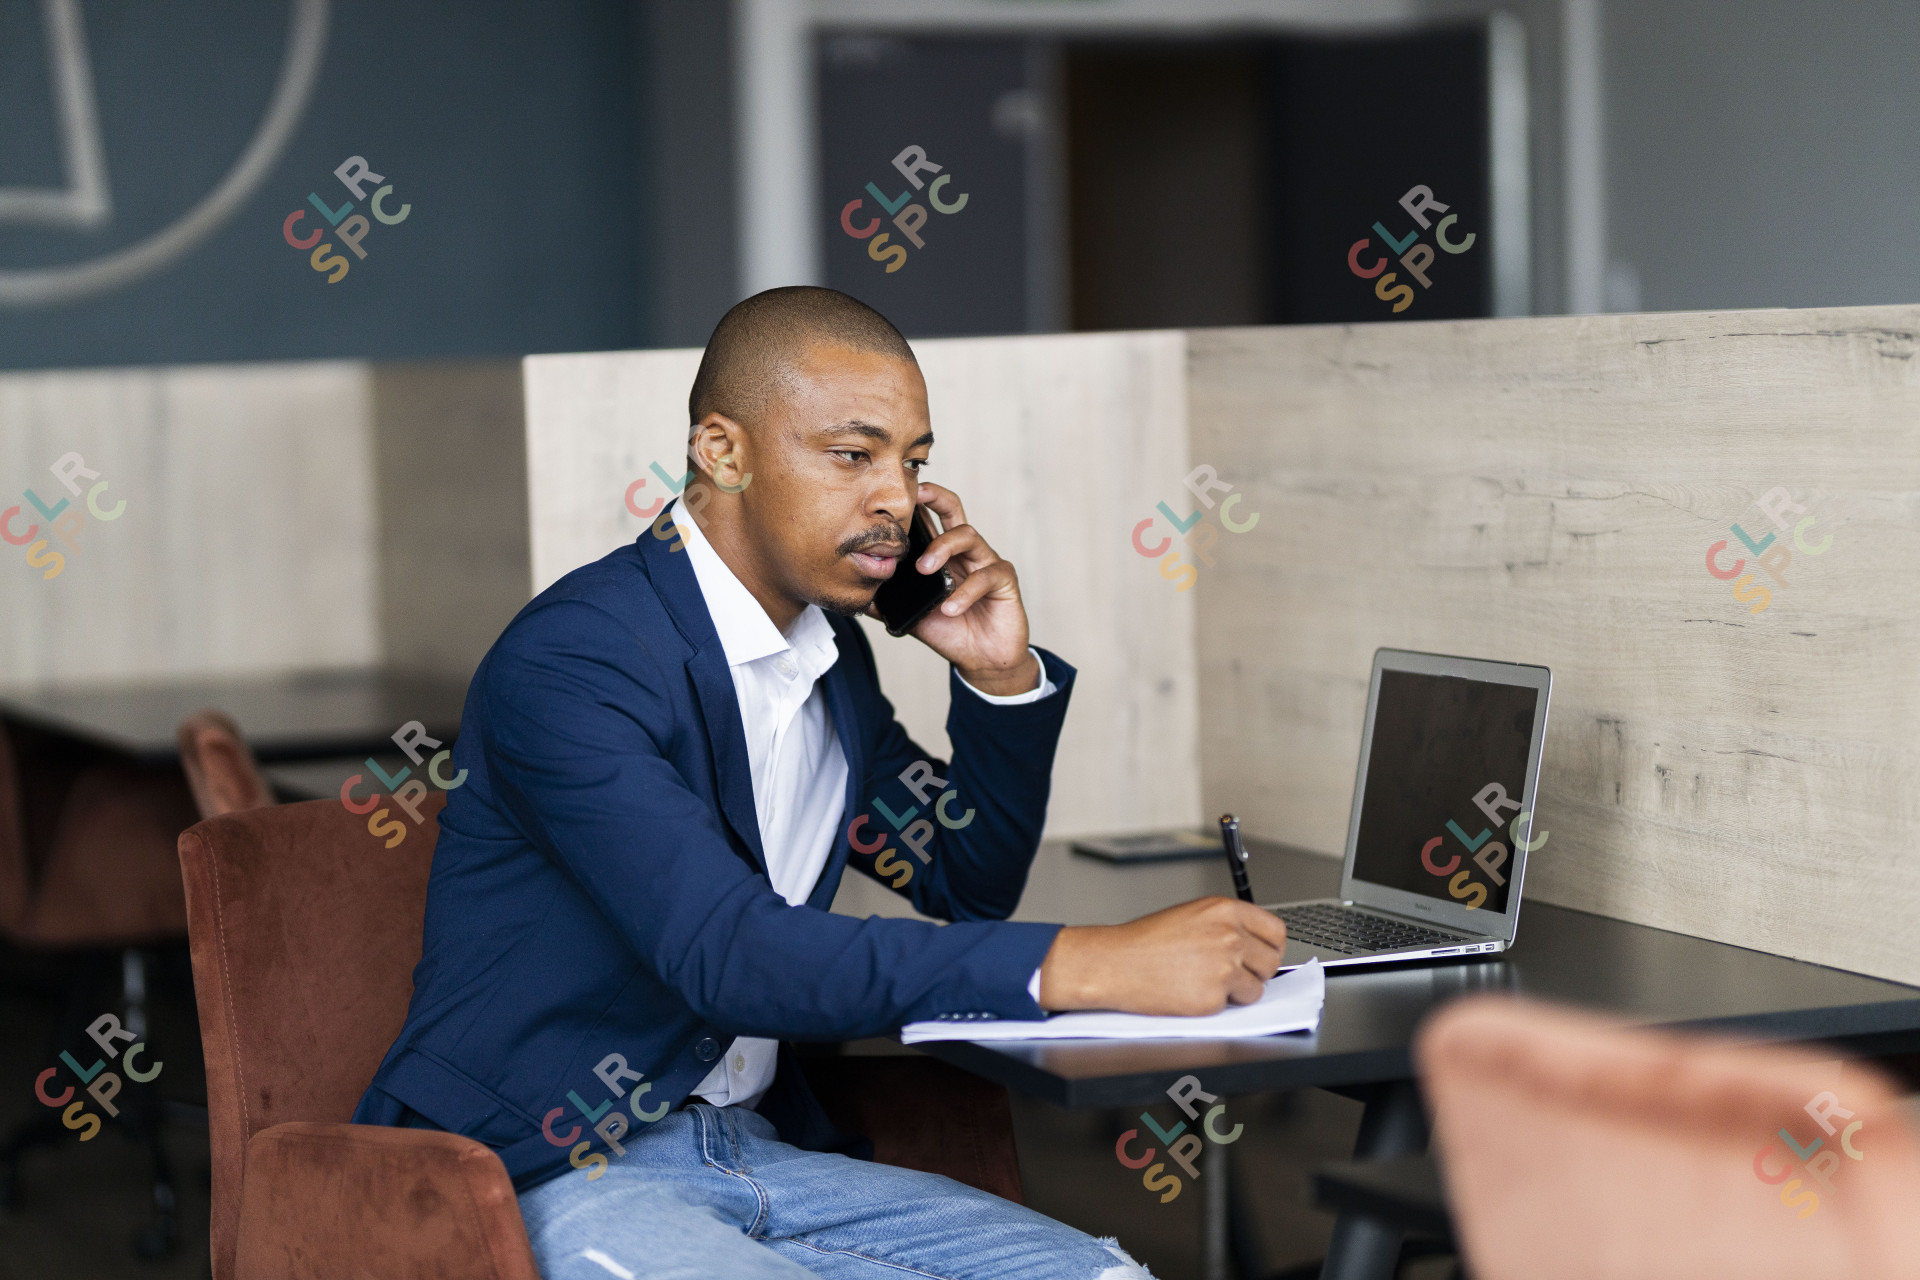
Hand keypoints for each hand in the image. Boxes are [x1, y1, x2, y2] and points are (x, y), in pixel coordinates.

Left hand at [872, 481, 1038, 695]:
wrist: (982, 660)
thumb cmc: (951, 631)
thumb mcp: (912, 615)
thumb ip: (888, 603)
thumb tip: (855, 595)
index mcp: (943, 554)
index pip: (929, 518)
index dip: (915, 503)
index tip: (893, 496)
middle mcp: (965, 552)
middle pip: (953, 508)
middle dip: (935, 496)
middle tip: (915, 498)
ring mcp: (986, 562)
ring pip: (968, 535)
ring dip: (942, 548)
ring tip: (924, 569)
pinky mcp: (1004, 581)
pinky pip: (986, 576)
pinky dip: (965, 592)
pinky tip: (950, 608)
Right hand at [1036, 898, 1288, 1015]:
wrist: (1115, 963)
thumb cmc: (1145, 942)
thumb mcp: (1192, 916)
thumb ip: (1227, 924)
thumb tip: (1255, 944)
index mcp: (1224, 910)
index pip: (1275, 930)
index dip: (1270, 947)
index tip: (1262, 955)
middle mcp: (1229, 935)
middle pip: (1271, 960)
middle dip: (1254, 971)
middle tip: (1228, 973)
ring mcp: (1224, 966)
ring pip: (1256, 987)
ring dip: (1237, 990)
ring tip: (1204, 980)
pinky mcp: (1214, 995)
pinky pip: (1233, 1005)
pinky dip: (1217, 1004)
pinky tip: (1191, 991)